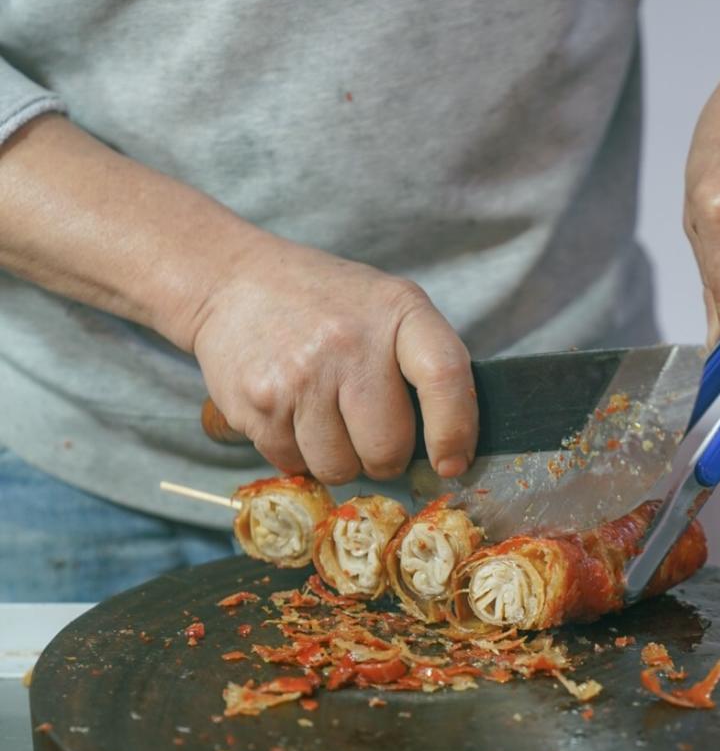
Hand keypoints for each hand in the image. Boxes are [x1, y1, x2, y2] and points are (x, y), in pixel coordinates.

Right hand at [191, 237, 476, 482]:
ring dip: (338, 458)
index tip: (452, 463)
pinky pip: (295, 465)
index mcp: (397, 310)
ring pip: (339, 468)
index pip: (444, 377)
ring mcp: (299, 376)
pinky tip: (292, 411)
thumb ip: (425, 364)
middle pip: (387, 448)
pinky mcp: (258, 405)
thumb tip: (451, 451)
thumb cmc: (327, 305)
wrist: (232, 283)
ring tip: (325, 414)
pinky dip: (298, 452)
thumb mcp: (387, 307)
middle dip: (384, 456)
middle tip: (370, 432)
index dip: (455, 431)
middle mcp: (348, 341)